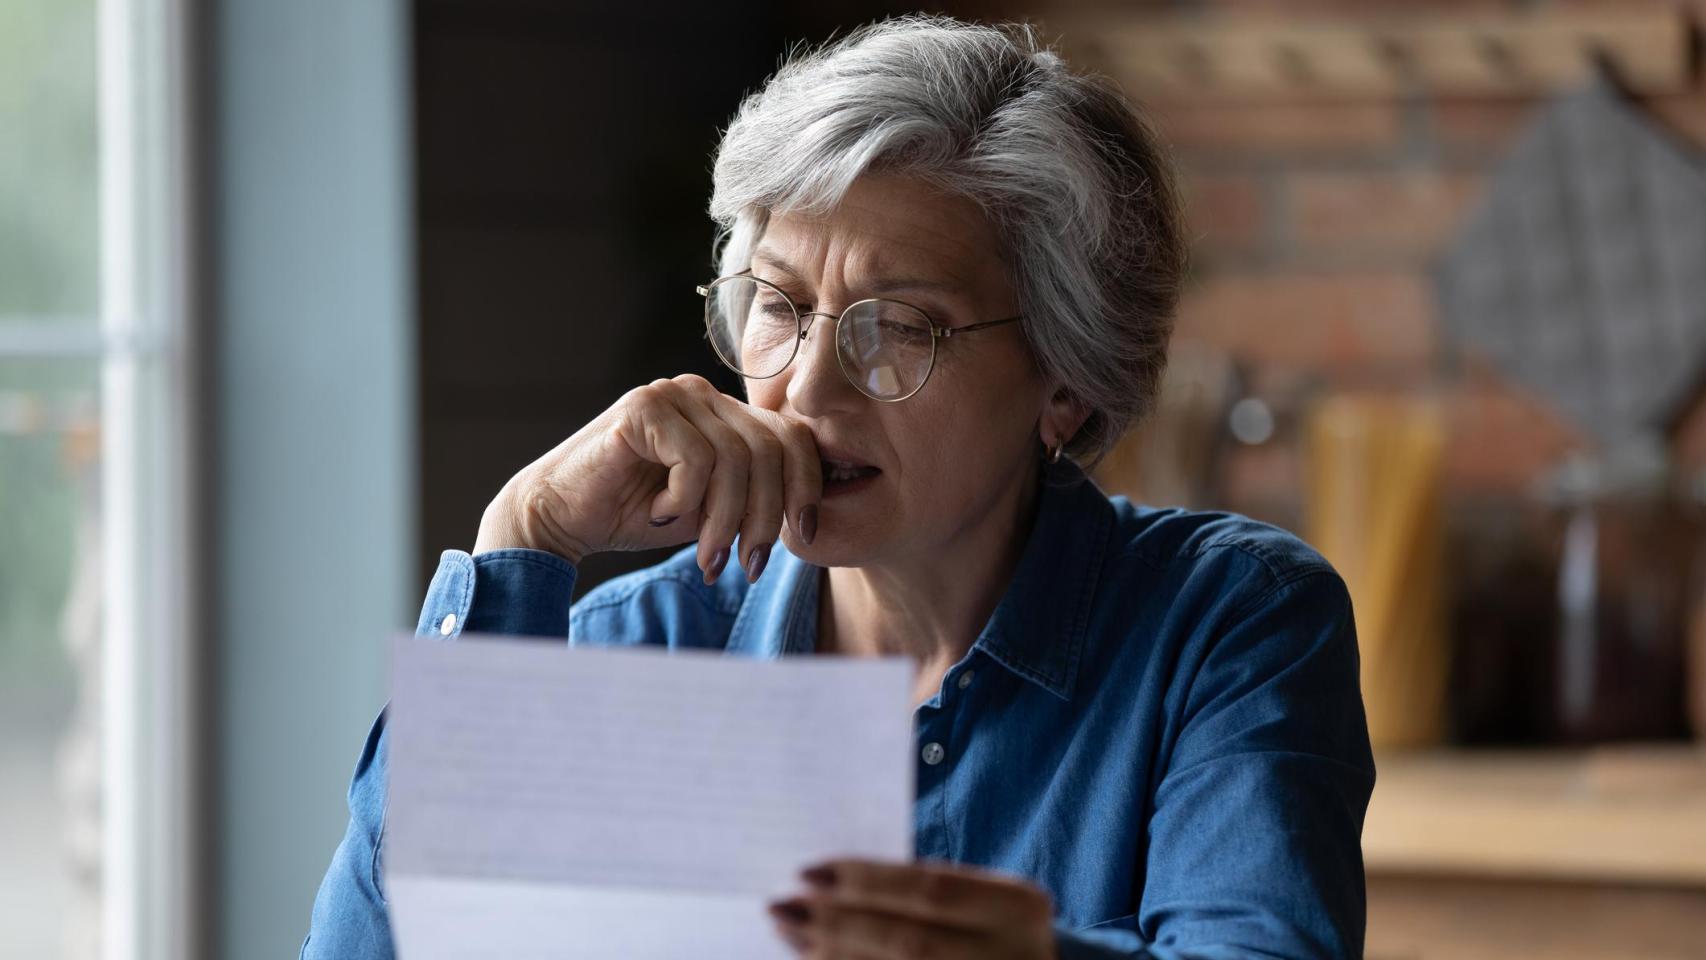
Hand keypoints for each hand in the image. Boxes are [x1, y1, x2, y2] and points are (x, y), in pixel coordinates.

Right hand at [473, 374, 821, 582]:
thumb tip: (812, 520)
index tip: (805, 537)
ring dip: (725, 520)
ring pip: (736, 458)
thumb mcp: (713, 510)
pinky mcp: (642, 408)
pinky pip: (695, 459)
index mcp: (725, 412)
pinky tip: (659, 513)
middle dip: (765, 517)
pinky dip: (684, 500)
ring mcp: (672, 394)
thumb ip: (755, 499)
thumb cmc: (635, 515)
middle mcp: (702, 394)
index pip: (792, 436)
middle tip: (745, 564)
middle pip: (770, 449)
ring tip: (706, 555)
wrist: (559, 518)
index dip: (806, 488)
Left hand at [768, 858, 1056, 958]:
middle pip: (907, 939)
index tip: (806, 871)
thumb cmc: (995, 928)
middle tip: (781, 905)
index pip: (929, 888)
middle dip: (838, 922)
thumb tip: (833, 882)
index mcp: (1016, 905)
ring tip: (788, 932)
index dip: (866, 880)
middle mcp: (1009, 952)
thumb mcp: (981, 900)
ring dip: (833, 955)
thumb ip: (924, 891)